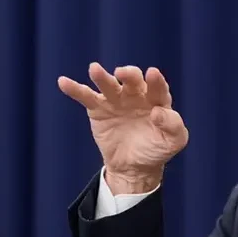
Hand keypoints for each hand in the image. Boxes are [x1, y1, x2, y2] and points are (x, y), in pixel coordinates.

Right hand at [58, 63, 188, 193]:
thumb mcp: (174, 141)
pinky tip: (63, 82)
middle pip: (133, 80)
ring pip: (108, 85)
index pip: (158, 87)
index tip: (152, 74)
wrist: (135, 167)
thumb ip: (173, 125)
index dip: (156, 80)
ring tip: (94, 69)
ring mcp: (117, 100)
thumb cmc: (157, 149)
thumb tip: (158, 112)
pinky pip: (86, 97)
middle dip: (129, 75)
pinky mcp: (98, 109)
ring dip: (102, 77)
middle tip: (124, 74)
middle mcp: (137, 95)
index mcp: (158, 99)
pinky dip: (74, 89)